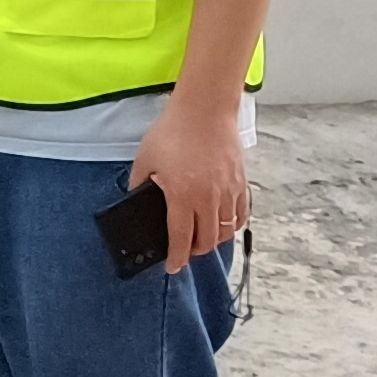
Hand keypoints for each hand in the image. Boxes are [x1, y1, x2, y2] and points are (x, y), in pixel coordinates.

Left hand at [125, 95, 248, 273]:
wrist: (205, 109)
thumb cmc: (174, 131)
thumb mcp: (145, 159)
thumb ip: (139, 183)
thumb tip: (135, 198)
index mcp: (182, 195)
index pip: (181, 239)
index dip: (176, 258)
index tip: (172, 267)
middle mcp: (208, 198)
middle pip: (206, 241)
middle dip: (193, 251)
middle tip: (183, 250)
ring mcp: (228, 191)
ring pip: (225, 231)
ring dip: (213, 240)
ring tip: (201, 237)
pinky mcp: (241, 183)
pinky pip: (240, 215)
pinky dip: (231, 225)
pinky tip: (222, 222)